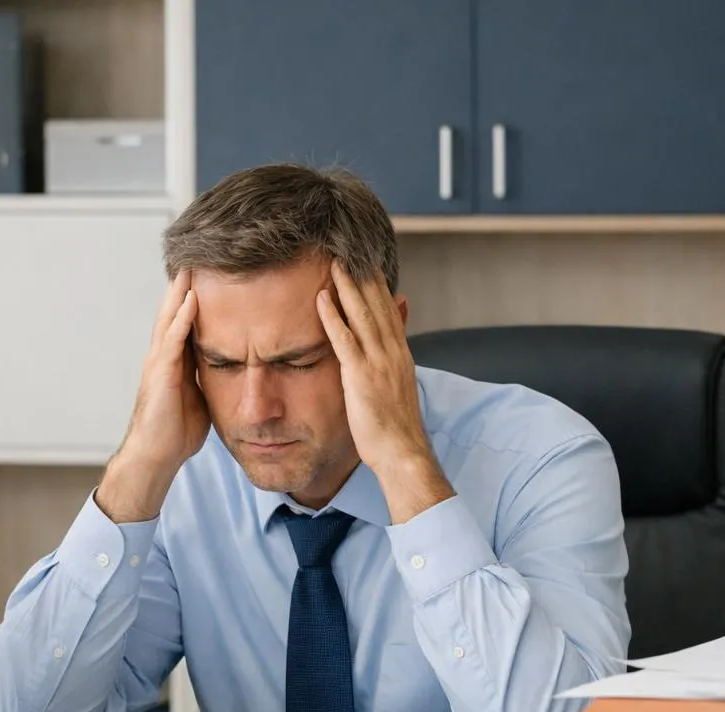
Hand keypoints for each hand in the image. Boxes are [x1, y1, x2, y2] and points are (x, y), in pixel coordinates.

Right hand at [95, 269, 209, 522]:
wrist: (156, 455)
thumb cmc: (176, 431)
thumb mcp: (200, 397)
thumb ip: (209, 378)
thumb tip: (231, 371)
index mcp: (174, 361)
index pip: (185, 321)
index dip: (194, 297)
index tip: (208, 273)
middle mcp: (163, 356)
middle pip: (174, 311)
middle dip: (185, 284)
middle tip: (197, 255)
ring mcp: (159, 363)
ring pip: (170, 319)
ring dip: (181, 292)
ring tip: (192, 265)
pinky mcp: (160, 375)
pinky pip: (172, 341)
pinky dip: (181, 320)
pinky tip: (191, 301)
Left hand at [317, 261, 453, 523]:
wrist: (403, 452)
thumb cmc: (396, 428)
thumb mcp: (398, 388)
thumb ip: (393, 362)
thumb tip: (390, 349)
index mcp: (400, 354)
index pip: (387, 309)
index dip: (376, 283)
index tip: (365, 260)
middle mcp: (392, 352)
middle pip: (376, 304)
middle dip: (361, 275)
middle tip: (347, 247)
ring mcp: (378, 363)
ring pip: (361, 315)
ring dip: (346, 286)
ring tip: (332, 261)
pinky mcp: (361, 377)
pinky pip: (345, 340)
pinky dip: (332, 317)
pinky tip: (321, 299)